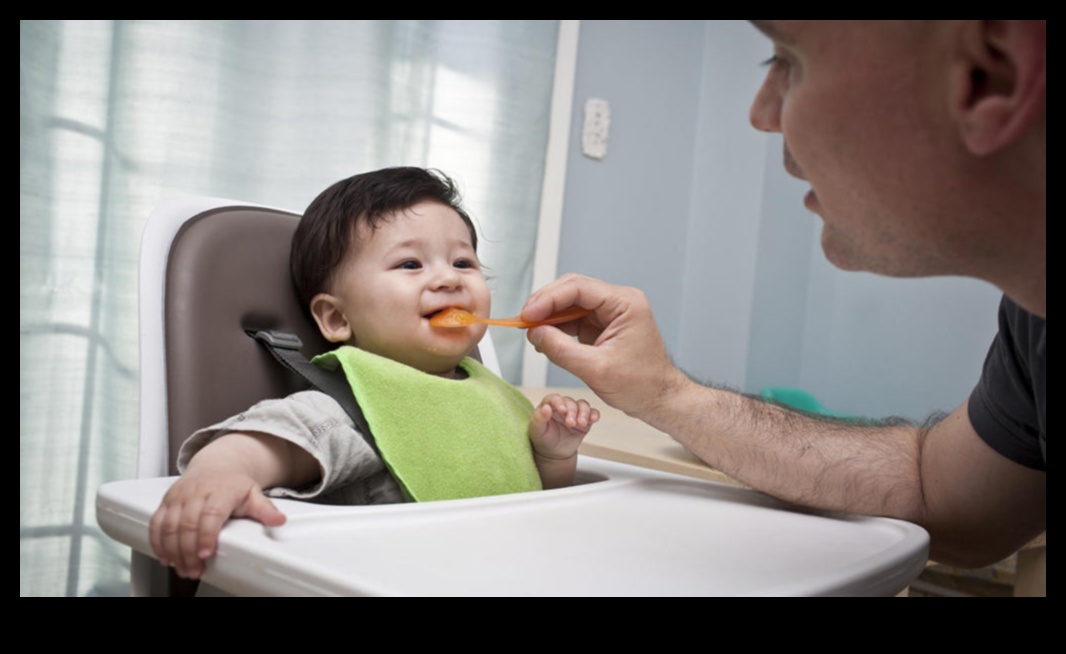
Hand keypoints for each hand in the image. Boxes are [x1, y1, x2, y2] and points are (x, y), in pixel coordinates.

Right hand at [149, 461, 285, 579]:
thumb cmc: (233, 483)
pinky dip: (157, 541)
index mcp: (220, 491)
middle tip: (194, 570)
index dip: (206, 536)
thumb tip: (279, 520)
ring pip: (169, 526)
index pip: (210, 515)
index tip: (205, 554)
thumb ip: (265, 509)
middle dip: (188, 551)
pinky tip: (164, 556)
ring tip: (182, 568)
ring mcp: (179, 497)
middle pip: (187, 525)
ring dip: (173, 551)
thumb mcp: (253, 494)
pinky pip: (156, 522)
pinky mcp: (166, 501)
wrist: (216, 464)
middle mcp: (196, 493)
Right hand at [522, 274, 689, 420]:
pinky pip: (574, 317)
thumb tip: (534, 333)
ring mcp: (611, 312)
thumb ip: (562, 350)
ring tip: (531, 331)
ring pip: (571, 302)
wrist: (658, 399)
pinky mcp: (603, 325)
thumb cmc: (641, 385)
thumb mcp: (596, 370)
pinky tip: (545, 337)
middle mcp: (619, 302)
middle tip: (524, 320)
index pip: (578, 288)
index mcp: (625, 304)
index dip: (548, 299)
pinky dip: (557, 326)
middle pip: (573, 289)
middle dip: (545, 304)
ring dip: (549, 315)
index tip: (527, 314)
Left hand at [528, 394, 599, 488]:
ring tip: (581, 423)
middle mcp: (563, 406)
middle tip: (570, 423)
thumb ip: (539, 418)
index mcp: (549, 405)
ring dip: (584, 412)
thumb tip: (545, 408)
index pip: (554, 398)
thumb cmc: (543, 439)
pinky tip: (593, 419)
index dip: (559, 402)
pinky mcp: (585, 420)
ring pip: (582, 405)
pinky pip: (592, 413)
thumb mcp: (536, 430)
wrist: (554, 453)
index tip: (562, 410)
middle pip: (570, 402)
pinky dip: (594, 414)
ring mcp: (575, 412)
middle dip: (572, 411)